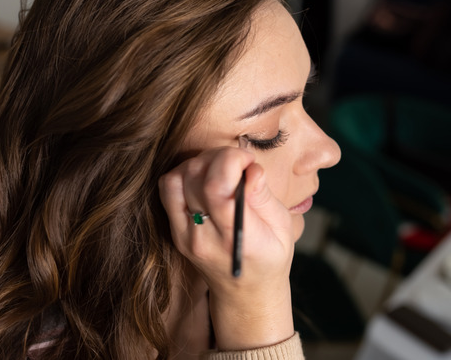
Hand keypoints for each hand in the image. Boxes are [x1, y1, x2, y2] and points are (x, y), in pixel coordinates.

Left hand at [159, 147, 295, 349]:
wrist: (245, 293)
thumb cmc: (270, 257)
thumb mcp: (282, 229)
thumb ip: (263, 197)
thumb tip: (251, 168)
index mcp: (234, 237)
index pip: (217, 188)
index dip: (230, 160)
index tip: (248, 160)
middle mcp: (203, 237)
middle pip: (194, 177)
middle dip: (218, 156)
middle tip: (238, 161)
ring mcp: (184, 235)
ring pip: (176, 180)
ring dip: (199, 163)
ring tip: (221, 168)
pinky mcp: (175, 231)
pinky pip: (167, 190)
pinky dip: (183, 174)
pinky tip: (204, 177)